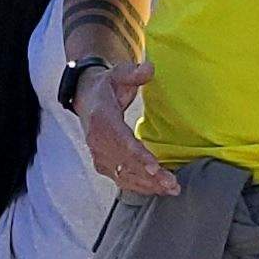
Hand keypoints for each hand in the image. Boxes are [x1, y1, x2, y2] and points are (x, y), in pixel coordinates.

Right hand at [80, 62, 177, 196]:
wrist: (86, 99)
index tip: (154, 168)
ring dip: (148, 185)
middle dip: (150, 176)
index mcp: (101, 119)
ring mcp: (99, 155)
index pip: (121, 141)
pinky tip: (157, 190)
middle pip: (125, 163)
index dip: (138, 156)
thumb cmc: (108, 86)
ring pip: (124, 175)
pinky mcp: (103, 164)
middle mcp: (97, 141)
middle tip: (172, 184)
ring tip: (171, 189)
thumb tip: (149, 68)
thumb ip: (133, 73)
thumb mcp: (118, 73)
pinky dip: (140, 186)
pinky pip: (121, 178)